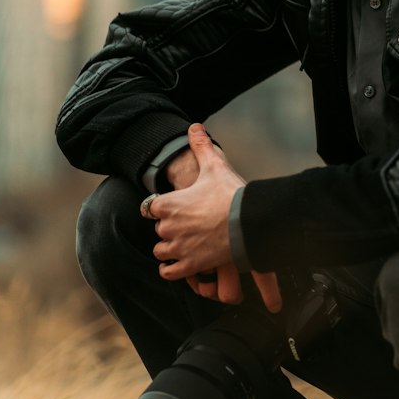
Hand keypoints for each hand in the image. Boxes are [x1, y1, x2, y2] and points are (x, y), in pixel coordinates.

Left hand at [142, 125, 280, 311]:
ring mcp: (177, 248)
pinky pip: (169, 272)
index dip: (160, 208)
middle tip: (188, 225)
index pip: (149, 208)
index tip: (174, 208)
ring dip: (170, 249)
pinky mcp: (190, 265)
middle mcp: (167, 227)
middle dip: (170, 228)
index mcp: (167, 204)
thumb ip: (201, 146)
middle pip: (158, 230)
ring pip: (161, 251)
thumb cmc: (231, 193)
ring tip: (186, 244)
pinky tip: (182, 264)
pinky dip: (173, 269)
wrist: (249, 222)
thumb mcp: (215, 166)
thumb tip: (195, 126)